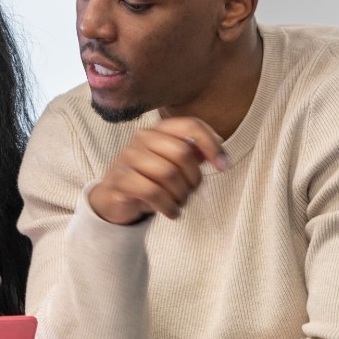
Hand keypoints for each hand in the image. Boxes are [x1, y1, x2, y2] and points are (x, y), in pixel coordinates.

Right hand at [85, 116, 229, 224]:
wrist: (114, 199)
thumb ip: (194, 154)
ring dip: (181, 195)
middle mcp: (141, 138)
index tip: (223, 167)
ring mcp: (127, 158)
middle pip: (182, 153)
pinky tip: (172, 213)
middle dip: (194, 178)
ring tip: (179, 203)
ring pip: (168, 173)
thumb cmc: (149, 180)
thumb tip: (219, 150)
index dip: (212, 145)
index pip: (191, 125)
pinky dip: (168, 206)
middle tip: (190, 193)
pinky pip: (152, 192)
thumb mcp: (173, 165)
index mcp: (158, 130)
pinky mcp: (120, 180)